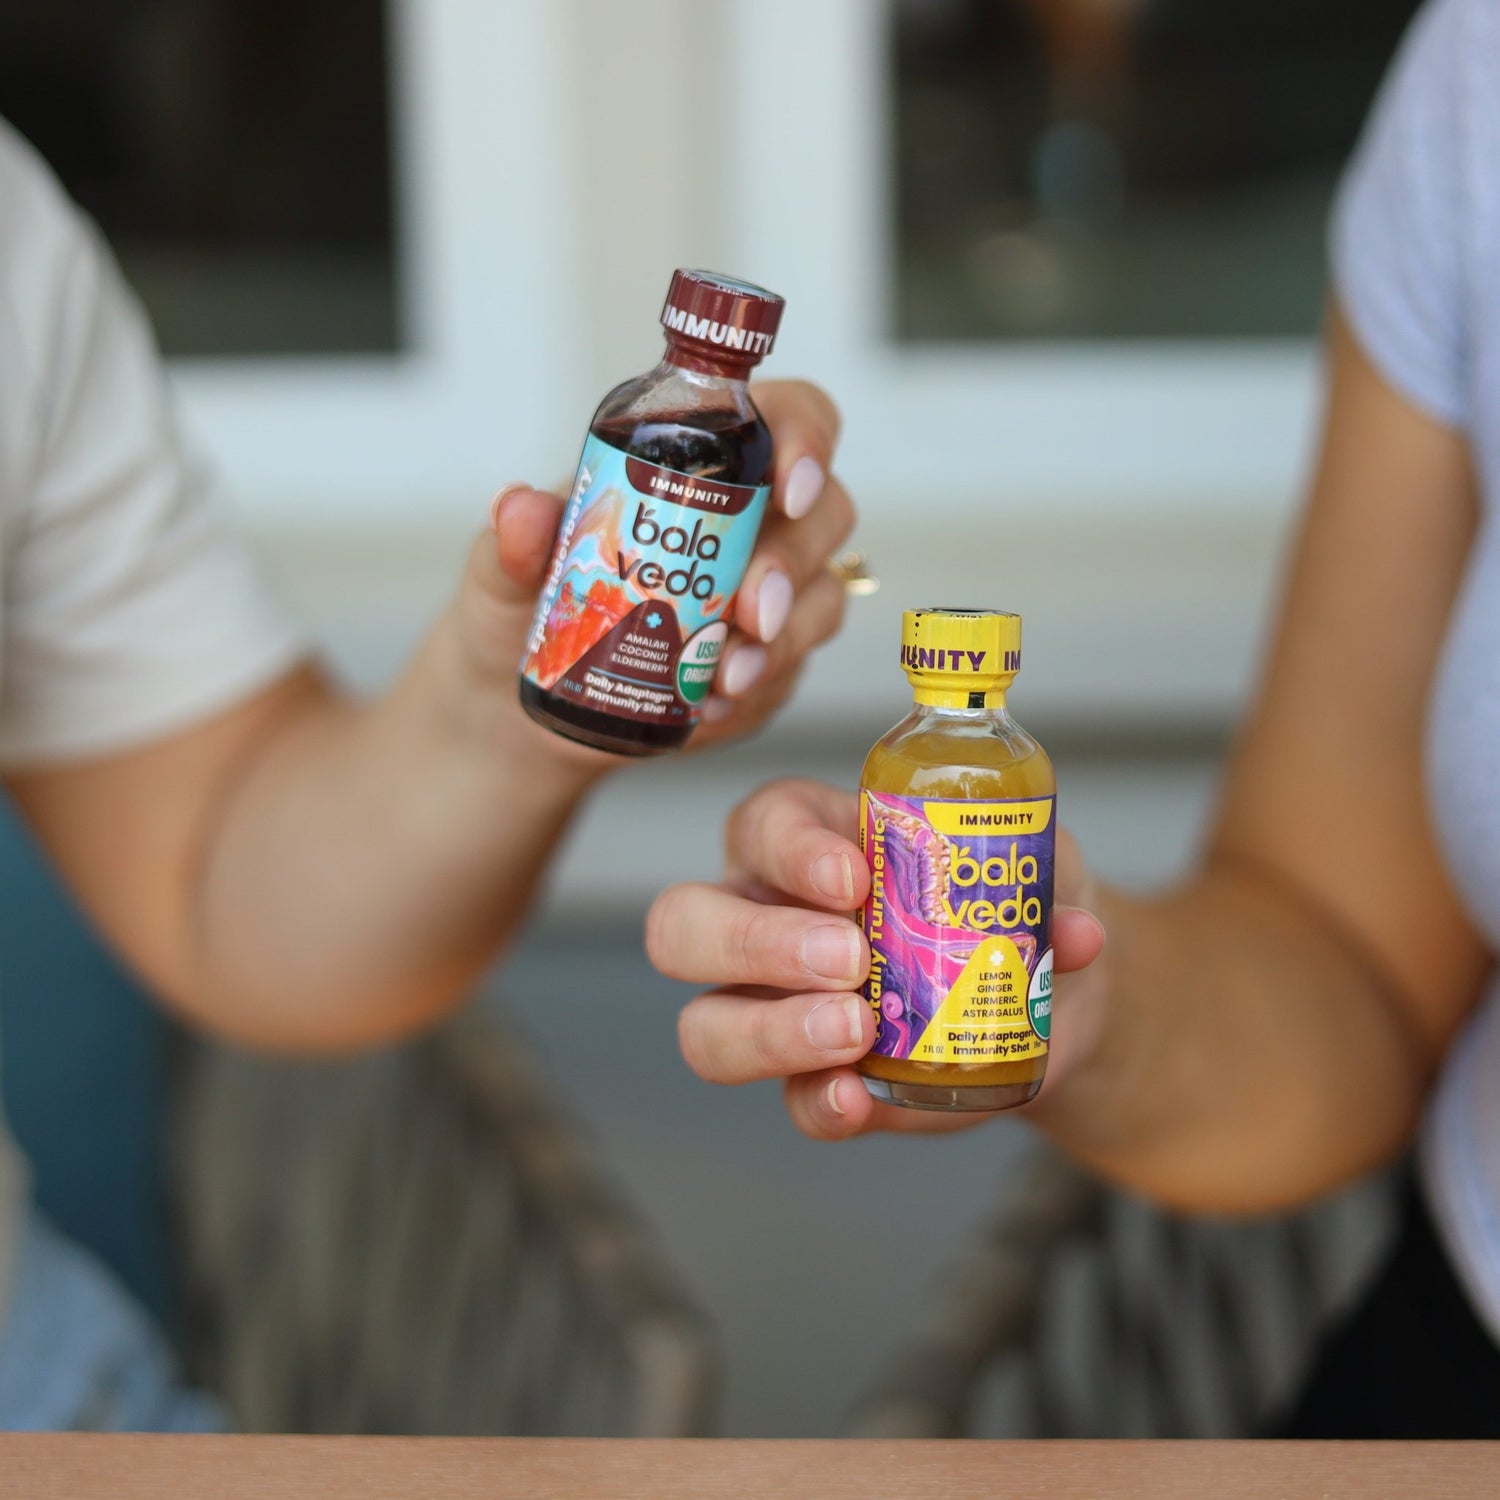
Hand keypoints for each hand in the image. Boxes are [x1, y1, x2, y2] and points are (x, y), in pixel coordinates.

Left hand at [445, 380, 853, 777]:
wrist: (534, 700)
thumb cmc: (528, 610)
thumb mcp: (502, 571)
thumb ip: (512, 541)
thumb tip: (518, 509)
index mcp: (700, 458)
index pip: (791, 417)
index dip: (808, 439)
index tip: (788, 489)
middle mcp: (751, 519)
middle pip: (824, 514)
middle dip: (791, 565)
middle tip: (748, 614)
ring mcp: (769, 593)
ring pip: (821, 599)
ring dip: (782, 641)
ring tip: (724, 679)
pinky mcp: (768, 660)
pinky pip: (791, 671)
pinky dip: (757, 690)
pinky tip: (710, 708)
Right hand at [648, 779, 1107, 1138]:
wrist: (1049, 997)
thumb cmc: (1010, 902)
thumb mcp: (1035, 869)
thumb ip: (1042, 886)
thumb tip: (1068, 933)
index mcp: (804, 840)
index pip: (759, 825)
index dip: (790, 850)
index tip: (853, 876)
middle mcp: (763, 918)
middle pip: (686, 923)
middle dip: (757, 942)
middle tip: (848, 960)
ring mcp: (773, 1008)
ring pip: (706, 1024)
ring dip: (772, 1030)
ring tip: (854, 1030)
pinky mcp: (815, 1080)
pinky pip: (789, 1100)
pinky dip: (820, 1101)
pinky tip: (859, 1096)